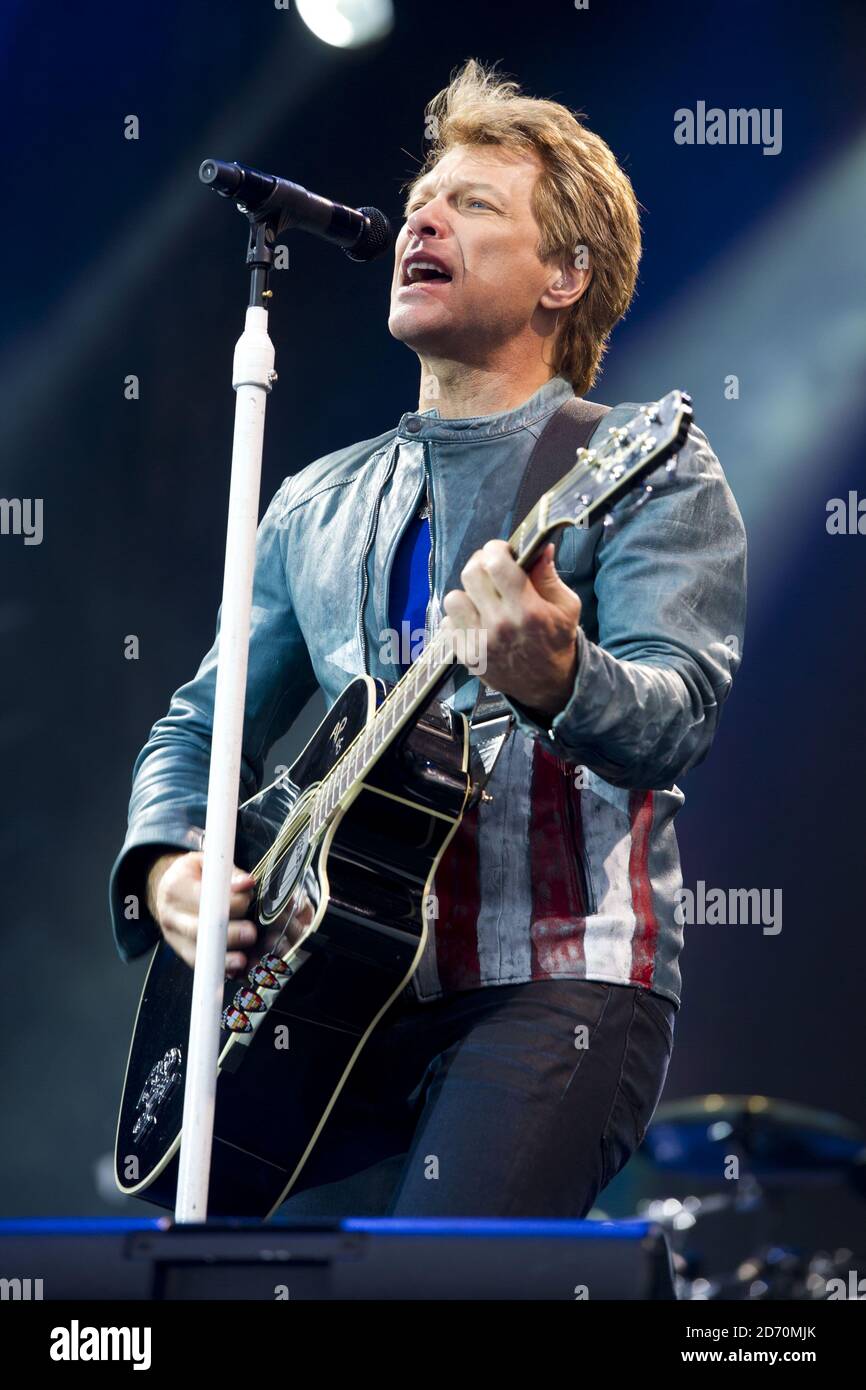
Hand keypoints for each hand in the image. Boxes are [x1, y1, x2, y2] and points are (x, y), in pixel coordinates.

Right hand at [146, 850, 257, 978]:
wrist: (166, 890)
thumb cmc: (191, 875)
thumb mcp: (207, 864)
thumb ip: (229, 874)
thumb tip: (247, 884)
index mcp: (176, 887)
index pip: (204, 898)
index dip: (229, 901)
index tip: (247, 899)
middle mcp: (171, 915)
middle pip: (198, 929)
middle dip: (227, 933)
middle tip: (250, 933)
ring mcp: (173, 936)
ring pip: (197, 953)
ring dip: (222, 959)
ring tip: (243, 960)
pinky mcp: (181, 952)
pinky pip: (199, 965)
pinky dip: (218, 969)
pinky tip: (235, 970)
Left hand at [441, 539, 580, 720]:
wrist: (547, 685)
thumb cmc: (556, 641)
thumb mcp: (566, 607)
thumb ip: (549, 576)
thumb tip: (539, 547)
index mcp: (528, 610)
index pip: (496, 564)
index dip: (496, 549)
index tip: (503, 552)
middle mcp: (501, 625)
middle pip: (471, 574)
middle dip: (481, 564)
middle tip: (491, 569)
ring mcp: (481, 642)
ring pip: (453, 598)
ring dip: (467, 592)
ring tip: (482, 598)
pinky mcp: (467, 655)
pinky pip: (448, 622)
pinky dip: (460, 617)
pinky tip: (477, 620)